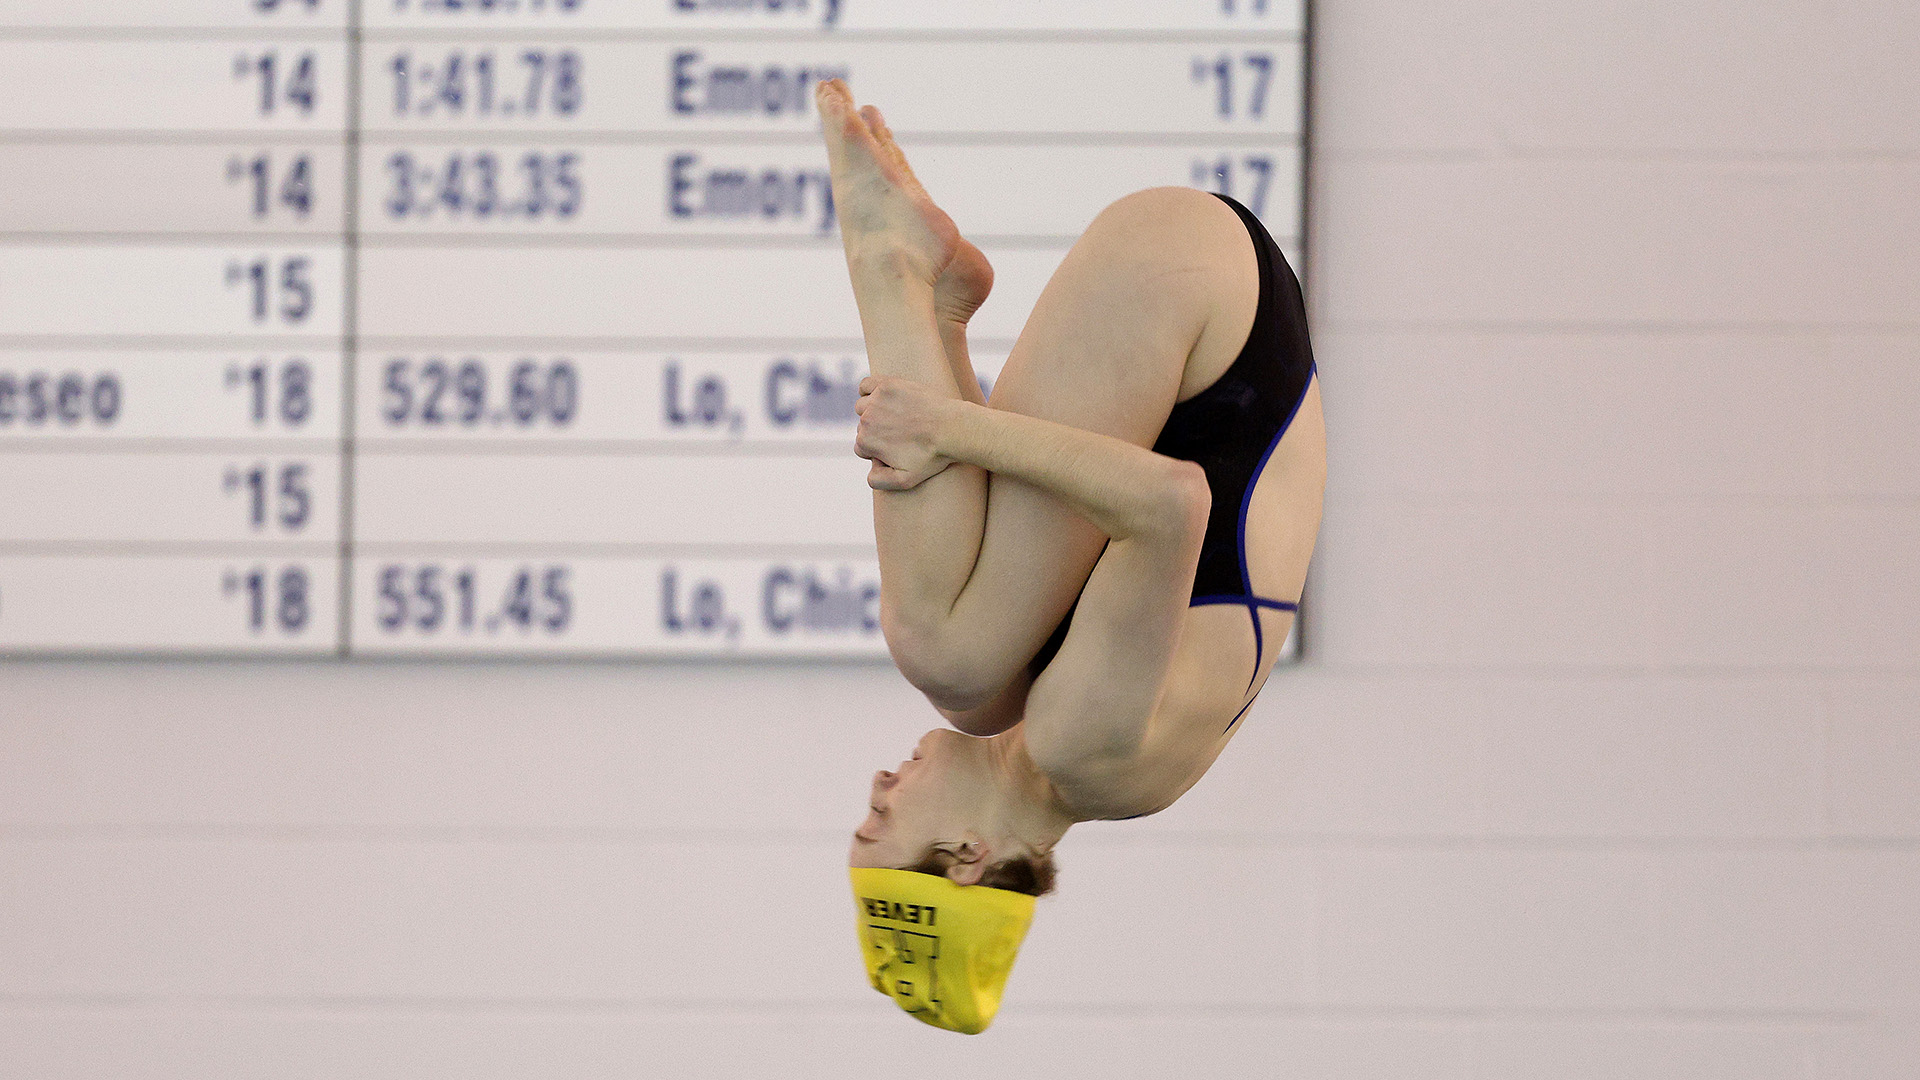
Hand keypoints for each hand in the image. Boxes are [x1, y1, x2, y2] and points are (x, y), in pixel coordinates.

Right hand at [854, 376, 956, 490]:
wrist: (953, 429)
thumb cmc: (932, 456)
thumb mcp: (906, 480)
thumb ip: (879, 481)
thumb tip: (868, 474)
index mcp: (866, 441)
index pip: (862, 446)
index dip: (877, 450)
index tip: (894, 448)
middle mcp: (867, 420)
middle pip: (863, 426)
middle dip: (876, 431)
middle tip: (900, 433)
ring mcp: (877, 400)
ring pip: (863, 406)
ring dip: (873, 411)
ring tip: (895, 416)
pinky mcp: (888, 385)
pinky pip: (866, 385)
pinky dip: (868, 389)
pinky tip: (881, 397)